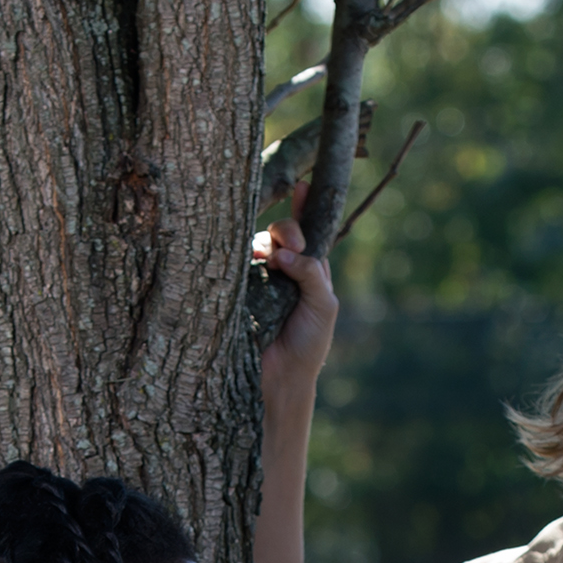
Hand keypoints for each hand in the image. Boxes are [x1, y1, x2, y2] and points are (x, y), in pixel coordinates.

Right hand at [252, 221, 336, 407]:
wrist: (283, 376)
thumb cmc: (310, 342)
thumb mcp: (324, 304)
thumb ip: (311, 272)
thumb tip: (284, 251)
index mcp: (311, 269)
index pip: (310, 231)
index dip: (305, 207)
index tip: (303, 185)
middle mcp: (286, 269)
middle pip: (283, 232)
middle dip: (287, 229)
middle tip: (291, 245)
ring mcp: (261, 278)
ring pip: (259, 244)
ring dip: (266, 244)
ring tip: (272, 261)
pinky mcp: (240, 289)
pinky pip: (238, 264)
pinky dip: (244, 258)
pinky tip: (251, 262)